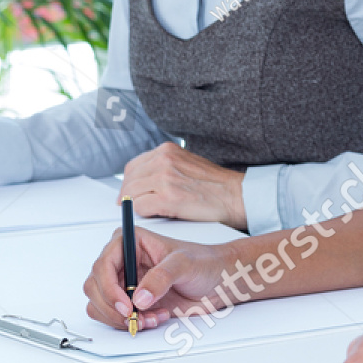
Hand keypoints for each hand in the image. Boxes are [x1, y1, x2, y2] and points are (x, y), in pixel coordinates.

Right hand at [82, 226, 235, 329]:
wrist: (219, 282)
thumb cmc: (205, 263)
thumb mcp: (185, 264)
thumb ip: (162, 277)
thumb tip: (139, 296)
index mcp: (131, 242)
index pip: (102, 264)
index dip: (108, 287)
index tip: (125, 304)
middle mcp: (123, 262)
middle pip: (95, 287)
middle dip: (113, 307)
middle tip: (135, 316)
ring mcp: (124, 283)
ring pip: (99, 305)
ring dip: (121, 318)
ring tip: (151, 317)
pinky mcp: (131, 302)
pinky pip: (113, 317)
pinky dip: (129, 323)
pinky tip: (153, 318)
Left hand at [121, 142, 247, 230]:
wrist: (235, 195)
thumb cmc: (215, 184)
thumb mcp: (186, 163)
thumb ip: (164, 166)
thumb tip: (142, 179)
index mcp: (168, 150)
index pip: (133, 165)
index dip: (128, 182)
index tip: (129, 191)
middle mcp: (164, 160)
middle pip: (129, 179)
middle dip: (127, 195)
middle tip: (130, 205)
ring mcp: (165, 178)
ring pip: (131, 193)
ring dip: (134, 204)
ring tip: (147, 209)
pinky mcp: (168, 198)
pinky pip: (139, 207)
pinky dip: (143, 213)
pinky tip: (156, 213)